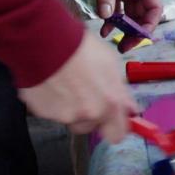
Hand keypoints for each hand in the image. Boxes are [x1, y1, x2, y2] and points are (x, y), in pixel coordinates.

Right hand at [18, 30, 134, 142]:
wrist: (46, 41)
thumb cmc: (81, 47)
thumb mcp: (111, 63)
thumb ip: (121, 92)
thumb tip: (131, 110)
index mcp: (109, 104)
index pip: (117, 134)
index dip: (115, 126)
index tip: (112, 119)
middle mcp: (88, 114)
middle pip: (91, 126)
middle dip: (90, 116)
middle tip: (85, 94)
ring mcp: (64, 115)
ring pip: (71, 119)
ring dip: (71, 109)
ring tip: (66, 85)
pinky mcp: (43, 113)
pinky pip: (52, 112)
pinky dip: (52, 102)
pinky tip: (52, 83)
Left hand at [78, 0, 162, 37]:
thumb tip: (107, 17)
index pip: (154, 8)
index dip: (149, 24)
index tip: (138, 37)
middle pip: (142, 15)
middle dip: (135, 32)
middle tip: (123, 47)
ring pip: (130, 15)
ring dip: (124, 29)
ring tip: (113, 43)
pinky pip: (117, 9)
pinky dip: (112, 20)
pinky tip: (104, 29)